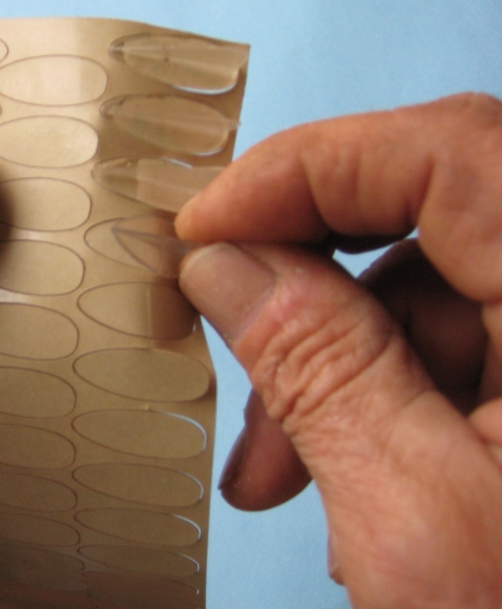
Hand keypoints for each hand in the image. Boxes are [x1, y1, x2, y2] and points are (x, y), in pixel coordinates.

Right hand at [176, 93, 501, 607]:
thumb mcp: (415, 513)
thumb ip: (315, 366)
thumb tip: (223, 262)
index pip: (452, 151)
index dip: (310, 167)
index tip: (205, 226)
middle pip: (434, 220)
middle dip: (307, 291)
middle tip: (222, 341)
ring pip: (433, 296)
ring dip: (333, 371)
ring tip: (275, 473)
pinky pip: (460, 352)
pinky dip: (382, 403)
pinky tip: (343, 483)